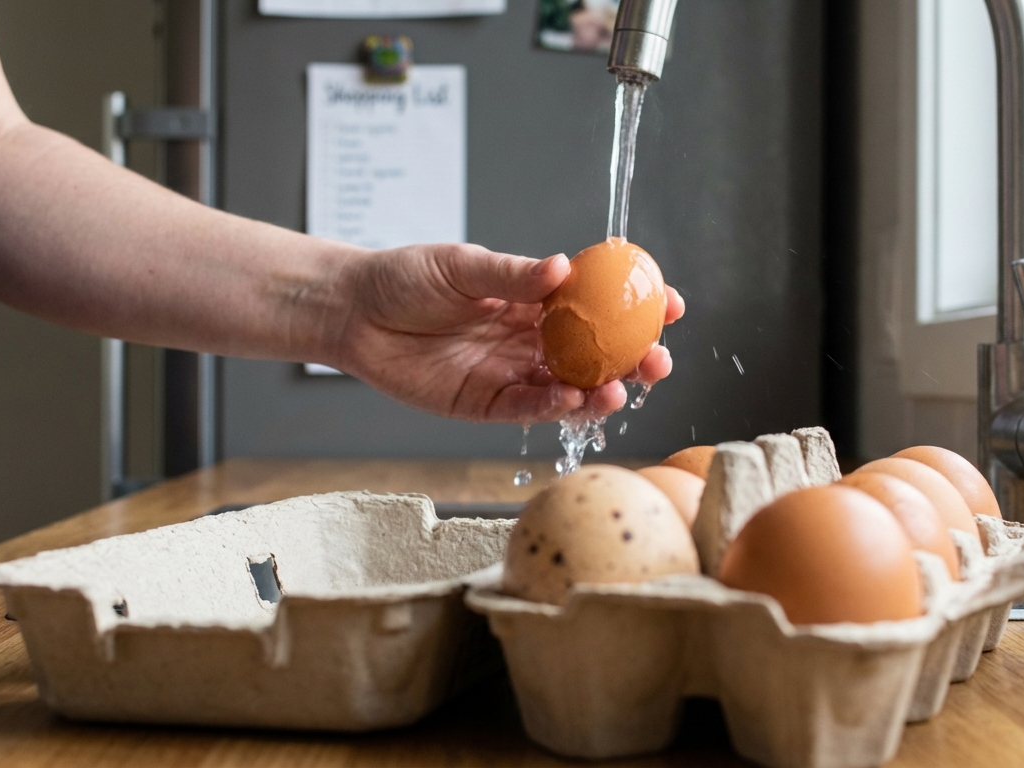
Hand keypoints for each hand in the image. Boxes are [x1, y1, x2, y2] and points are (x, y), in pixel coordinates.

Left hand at [328, 243, 683, 423]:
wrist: (354, 313)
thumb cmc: (405, 279)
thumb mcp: (459, 266)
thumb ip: (510, 274)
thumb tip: (561, 269)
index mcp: (535, 299)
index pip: (598, 304)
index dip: (637, 305)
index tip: (669, 302)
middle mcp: (532, 339)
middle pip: (596, 354)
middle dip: (633, 359)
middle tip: (658, 361)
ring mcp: (512, 373)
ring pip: (570, 388)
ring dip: (599, 392)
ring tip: (619, 388)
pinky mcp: (485, 404)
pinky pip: (527, 410)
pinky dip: (552, 408)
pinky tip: (572, 400)